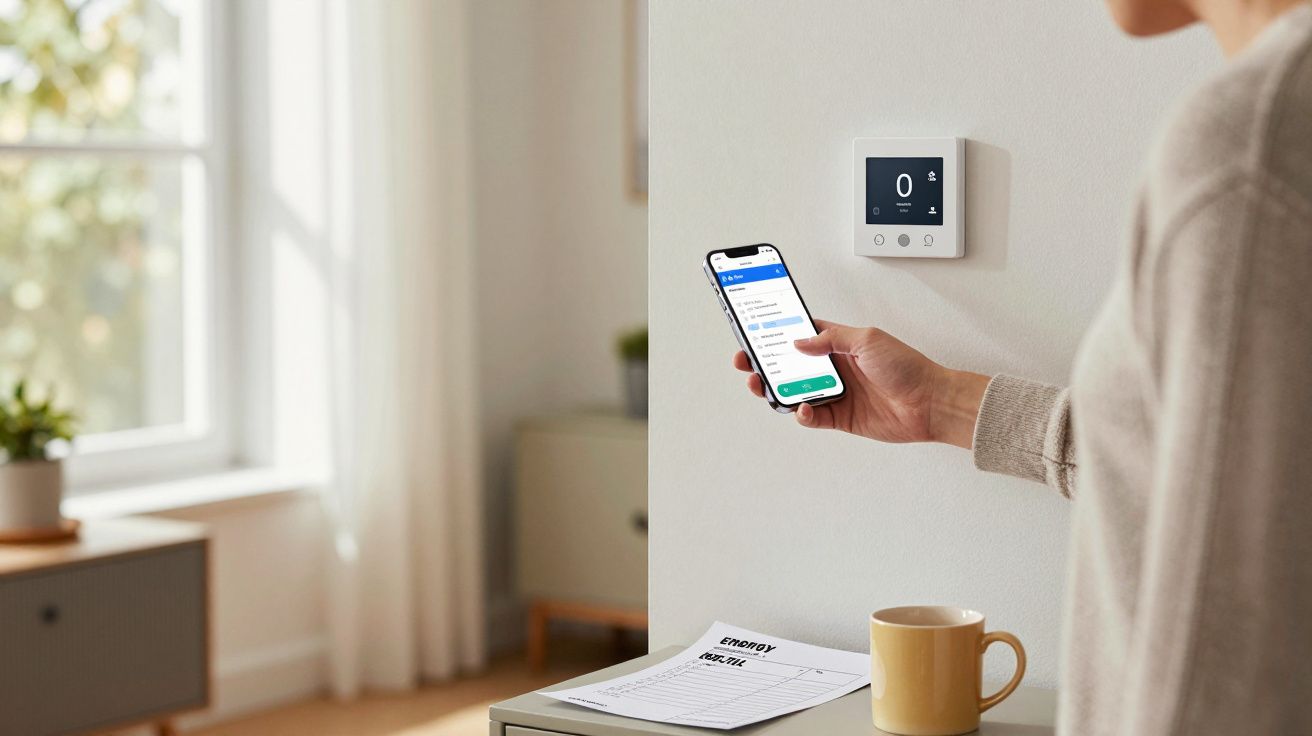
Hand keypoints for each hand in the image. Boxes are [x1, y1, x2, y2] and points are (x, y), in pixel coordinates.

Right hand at [731, 320, 989, 447]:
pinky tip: (802, 408)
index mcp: (839, 344)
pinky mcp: (841, 417)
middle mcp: (835, 367)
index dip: (777, 334)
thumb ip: (831, 339)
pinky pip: (812, 417)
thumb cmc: (907, 367)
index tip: (755, 332)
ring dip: (776, 389)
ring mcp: (836, 393)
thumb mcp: (868, 340)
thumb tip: (800, 342)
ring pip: (795, 391)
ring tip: (763, 386)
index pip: (800, 335)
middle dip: (765, 363)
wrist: (930, 403)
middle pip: (790, 365)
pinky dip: (802, 414)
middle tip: (747, 362)